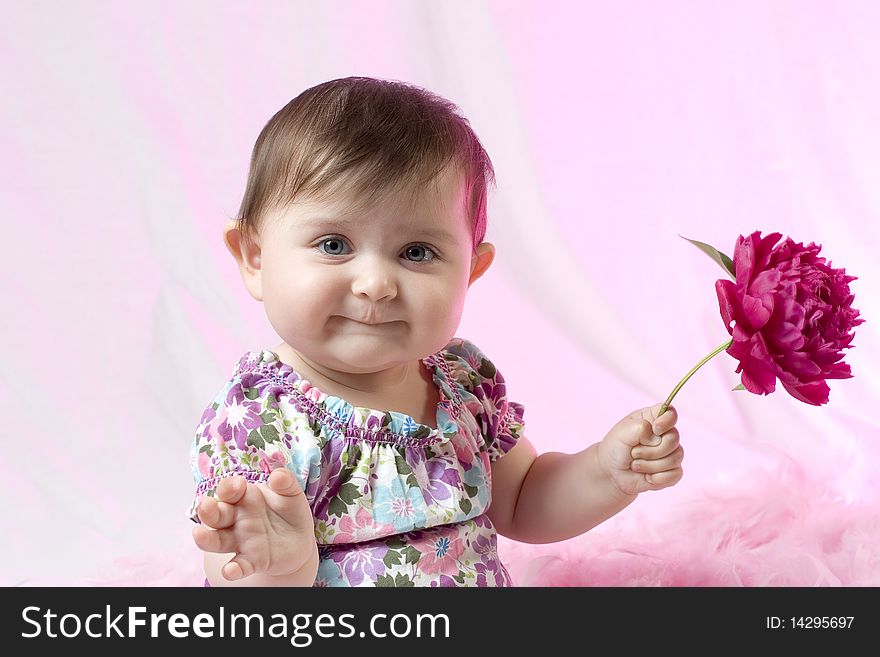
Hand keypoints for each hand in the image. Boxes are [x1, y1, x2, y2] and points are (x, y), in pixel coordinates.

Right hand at [192, 468, 318, 580]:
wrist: (299, 541)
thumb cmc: (289, 512)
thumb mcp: (291, 494)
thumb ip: (285, 483)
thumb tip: (278, 475)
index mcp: (244, 497)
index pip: (228, 490)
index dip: (229, 487)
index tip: (238, 485)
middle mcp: (236, 519)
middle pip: (215, 514)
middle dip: (208, 510)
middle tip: (206, 505)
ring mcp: (241, 541)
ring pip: (217, 540)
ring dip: (207, 538)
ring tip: (199, 535)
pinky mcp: (251, 561)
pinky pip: (239, 566)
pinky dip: (233, 569)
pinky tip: (231, 571)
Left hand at [596, 403, 683, 495]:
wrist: (612, 473)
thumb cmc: (616, 448)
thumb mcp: (623, 432)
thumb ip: (642, 428)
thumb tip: (657, 439)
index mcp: (652, 419)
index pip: (671, 413)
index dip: (666, 422)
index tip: (654, 428)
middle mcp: (664, 434)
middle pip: (674, 439)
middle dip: (652, 450)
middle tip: (634, 453)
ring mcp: (670, 453)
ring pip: (676, 458)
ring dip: (651, 465)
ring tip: (636, 465)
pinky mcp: (672, 471)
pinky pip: (676, 474)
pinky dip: (658, 478)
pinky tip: (646, 476)